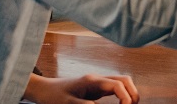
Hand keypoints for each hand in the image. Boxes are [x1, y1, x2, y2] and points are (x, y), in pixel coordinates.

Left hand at [24, 73, 138, 103]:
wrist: (44, 90)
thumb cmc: (54, 96)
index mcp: (93, 81)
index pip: (117, 85)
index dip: (126, 97)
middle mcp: (98, 79)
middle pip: (124, 80)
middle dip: (133, 93)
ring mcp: (97, 83)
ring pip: (121, 83)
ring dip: (129, 93)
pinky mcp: (95, 88)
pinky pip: (114, 89)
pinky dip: (122, 95)